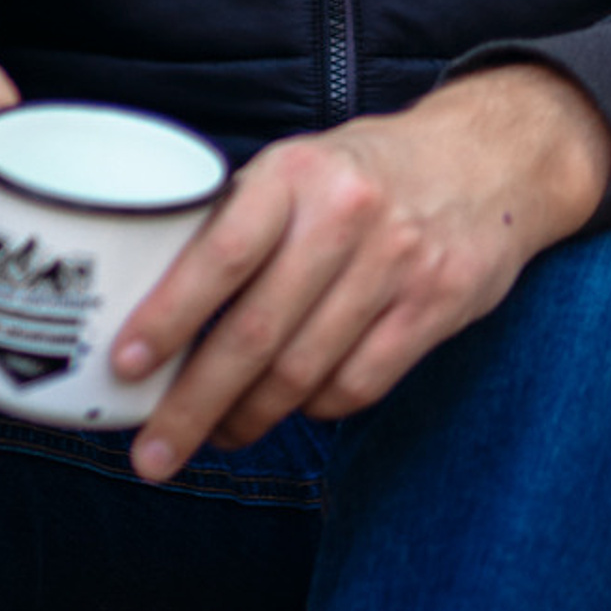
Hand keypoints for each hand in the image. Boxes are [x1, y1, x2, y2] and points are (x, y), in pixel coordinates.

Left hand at [113, 64, 610, 480]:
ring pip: (303, 371)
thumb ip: (238, 219)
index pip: (221, 254)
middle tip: (152, 450)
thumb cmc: (359, 171)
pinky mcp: (434, 310)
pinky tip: (288, 409)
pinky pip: (357, 385)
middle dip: (194, 403)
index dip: (170, 316)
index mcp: (293, 173)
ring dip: (247, 417)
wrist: (483, 160)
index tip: (126, 364)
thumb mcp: (295, 166)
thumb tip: (150, 294)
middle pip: (256, 333)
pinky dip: (312, 409)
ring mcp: (396, 267)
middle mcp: (345, 218)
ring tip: (213, 434)